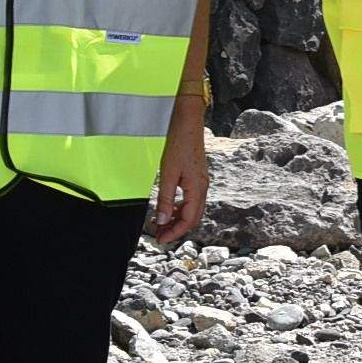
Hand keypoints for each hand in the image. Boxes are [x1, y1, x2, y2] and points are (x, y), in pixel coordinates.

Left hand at [150, 105, 208, 246]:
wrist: (188, 122)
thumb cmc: (178, 145)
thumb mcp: (168, 174)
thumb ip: (165, 199)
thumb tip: (162, 221)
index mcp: (197, 189)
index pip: (188, 220)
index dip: (174, 232)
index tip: (160, 240)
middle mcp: (202, 188)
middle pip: (193, 218)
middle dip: (176, 229)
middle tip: (159, 235)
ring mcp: (201, 182)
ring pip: (191, 209)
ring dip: (177, 219)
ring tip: (160, 224)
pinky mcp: (196, 177)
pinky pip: (190, 199)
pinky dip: (179, 208)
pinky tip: (167, 208)